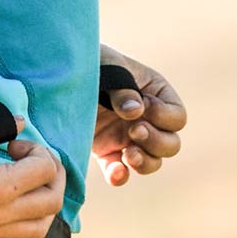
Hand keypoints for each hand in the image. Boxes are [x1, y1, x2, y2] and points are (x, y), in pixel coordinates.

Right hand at [0, 114, 64, 237]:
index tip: (16, 145)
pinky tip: (14, 208)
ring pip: (41, 227)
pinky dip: (25, 226)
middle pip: (53, 200)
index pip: (46, 170)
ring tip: (30, 185)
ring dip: (45, 203)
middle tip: (35, 161)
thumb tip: (21, 121)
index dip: (38, 150)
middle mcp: (0, 215)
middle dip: (52, 175)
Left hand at [93, 43, 186, 186]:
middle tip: (135, 132)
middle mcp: (147, 119)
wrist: (59, 73)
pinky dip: (120, 176)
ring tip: (129, 155)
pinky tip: (115, 172)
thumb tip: (135, 112)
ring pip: (153, 162)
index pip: (177, 116)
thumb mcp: (109, 67)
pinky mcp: (107, 151)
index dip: (164, 117)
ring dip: (145, 162)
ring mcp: (128, 138)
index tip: (142, 108)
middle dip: (156, 142)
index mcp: (155, 95)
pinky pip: (120, 171)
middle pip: (170, 144)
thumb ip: (123, 89)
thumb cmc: (91, 62)